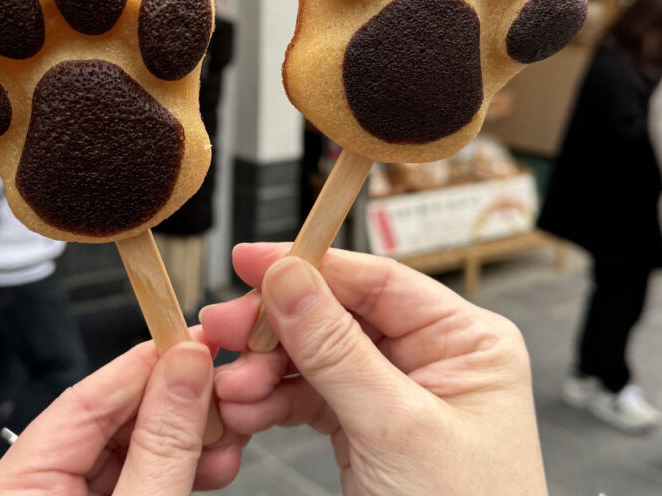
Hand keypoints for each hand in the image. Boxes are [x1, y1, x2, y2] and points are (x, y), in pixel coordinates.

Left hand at [0, 332, 247, 494]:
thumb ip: (161, 446)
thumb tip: (186, 367)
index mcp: (12, 490)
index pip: (87, 397)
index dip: (150, 362)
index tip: (199, 341)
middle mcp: (29, 492)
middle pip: (112, 421)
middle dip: (179, 407)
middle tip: (226, 390)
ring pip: (129, 451)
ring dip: (186, 441)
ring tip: (228, 435)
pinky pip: (134, 480)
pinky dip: (174, 470)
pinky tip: (210, 463)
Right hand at [201, 243, 547, 495]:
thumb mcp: (398, 429)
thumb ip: (336, 350)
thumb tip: (288, 278)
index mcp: (465, 340)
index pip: (378, 280)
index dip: (312, 265)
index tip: (252, 259)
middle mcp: (431, 356)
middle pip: (338, 316)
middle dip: (278, 327)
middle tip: (224, 327)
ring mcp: (394, 390)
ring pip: (316, 356)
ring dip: (267, 371)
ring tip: (230, 388)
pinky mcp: (366, 423)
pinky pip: (310, 396)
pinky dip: (274, 402)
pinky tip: (245, 409)